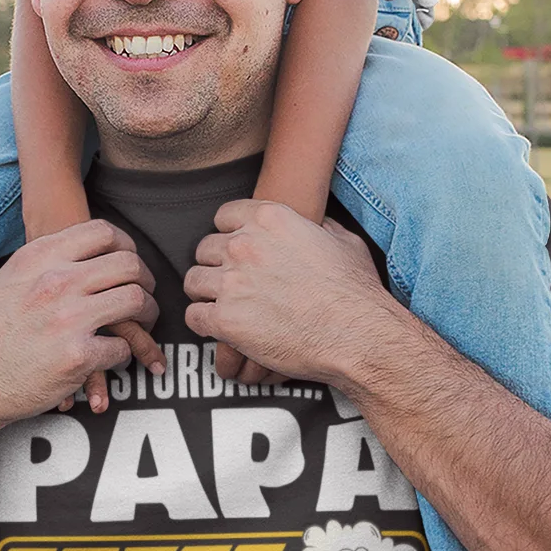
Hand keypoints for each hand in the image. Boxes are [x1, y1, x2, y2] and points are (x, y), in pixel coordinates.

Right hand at [0, 221, 158, 430]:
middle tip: (145, 295)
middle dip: (146, 280)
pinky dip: (124, 356)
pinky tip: (113, 359)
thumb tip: (82, 253)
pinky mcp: (77, 356)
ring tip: (144, 325)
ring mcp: (68, 318)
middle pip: (129, 264)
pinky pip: (123, 348)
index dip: (127, 245)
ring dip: (148, 315)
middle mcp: (56, 281)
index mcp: (40, 257)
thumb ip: (45, 262)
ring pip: (136, 301)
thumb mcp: (10, 279)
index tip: (129, 263)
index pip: (103, 232)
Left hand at [184, 200, 388, 385]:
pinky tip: (221, 329)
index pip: (224, 216)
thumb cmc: (355, 291)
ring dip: (206, 294)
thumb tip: (315, 224)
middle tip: (233, 283)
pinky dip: (204, 324)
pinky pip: (194, 317)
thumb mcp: (343, 241)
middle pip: (205, 248)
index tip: (236, 251)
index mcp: (270, 219)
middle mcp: (244, 245)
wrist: (357, 335)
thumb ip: (319, 226)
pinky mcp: (225, 319)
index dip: (229, 234)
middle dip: (216, 265)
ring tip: (223, 306)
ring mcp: (232, 282)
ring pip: (193, 281)